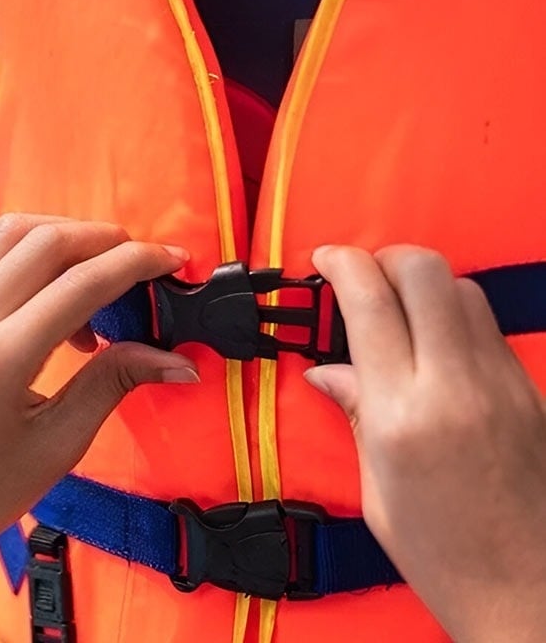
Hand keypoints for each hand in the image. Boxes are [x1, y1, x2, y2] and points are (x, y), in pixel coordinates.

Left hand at [0, 215, 196, 565]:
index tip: (175, 261)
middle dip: (105, 238)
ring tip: (100, 280)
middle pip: (45, 239)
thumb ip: (114, 384)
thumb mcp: (56, 447)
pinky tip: (58, 301)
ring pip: (9, 235)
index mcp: (0, 358)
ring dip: (64, 237)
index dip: (138, 262)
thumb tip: (175, 360)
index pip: (82, 282)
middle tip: (144, 264)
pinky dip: (30, 257)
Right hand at [306, 245, 545, 642]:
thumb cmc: (446, 555)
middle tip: (363, 275)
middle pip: (427, 272)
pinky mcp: (530, 394)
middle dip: (387, 258)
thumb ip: (356, 414)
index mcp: (402, 416)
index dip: (342, 264)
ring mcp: (502, 387)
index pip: (370, 303)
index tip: (325, 260)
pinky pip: (490, 330)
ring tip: (400, 312)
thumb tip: (329, 372)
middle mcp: (456, 389)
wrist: (527, 593)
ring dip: (426, 286)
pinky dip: (457, 319)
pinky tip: (436, 347)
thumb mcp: (376, 488)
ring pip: (465, 290)